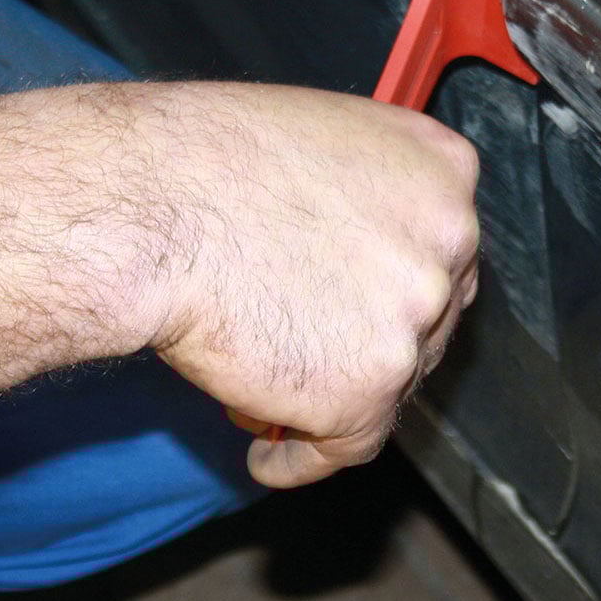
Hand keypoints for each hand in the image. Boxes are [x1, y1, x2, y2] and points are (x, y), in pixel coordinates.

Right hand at [112, 83, 481, 490]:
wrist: (149, 206)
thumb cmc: (201, 159)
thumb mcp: (317, 141)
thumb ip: (361, 195)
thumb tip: (348, 253)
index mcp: (443, 169)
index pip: (445, 249)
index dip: (396, 289)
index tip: (363, 312)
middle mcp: (450, 241)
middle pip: (428, 320)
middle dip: (374, 344)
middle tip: (316, 356)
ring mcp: (413, 319)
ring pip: (388, 383)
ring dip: (332, 395)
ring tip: (261, 395)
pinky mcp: (367, 392)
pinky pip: (343, 448)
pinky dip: (302, 459)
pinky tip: (266, 458)